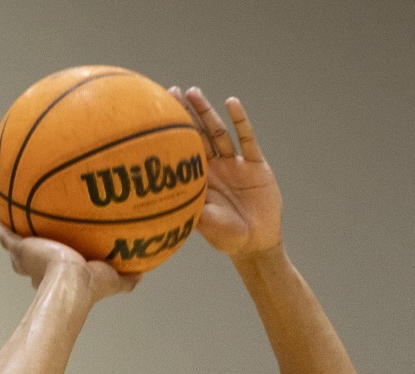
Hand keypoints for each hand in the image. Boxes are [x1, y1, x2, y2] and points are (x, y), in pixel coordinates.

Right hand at [0, 220, 136, 300]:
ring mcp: (29, 259)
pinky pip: (6, 236)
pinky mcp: (21, 249)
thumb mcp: (113, 280)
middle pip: (33, 263)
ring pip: (19, 249)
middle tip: (36, 246)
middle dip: (34, 256)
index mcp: (60, 276)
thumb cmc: (90, 286)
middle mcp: (41, 270)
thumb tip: (143, 274)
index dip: (57, 267)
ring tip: (10, 227)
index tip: (60, 260)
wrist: (70, 282)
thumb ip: (127, 279)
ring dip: (15, 241)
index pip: (56, 271)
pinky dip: (0, 230)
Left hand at [170, 87, 282, 260]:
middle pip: (198, 134)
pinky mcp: (256, 164)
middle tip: (171, 91)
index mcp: (200, 178)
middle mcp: (216, 166)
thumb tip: (168, 203)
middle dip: (185, 114)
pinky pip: (247, 139)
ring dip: (207, 112)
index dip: (172, 131)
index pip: (183, 149)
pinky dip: (240, 121)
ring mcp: (235, 163)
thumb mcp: (205, 224)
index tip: (157, 111)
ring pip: (219, 132)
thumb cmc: (226, 236)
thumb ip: (191, 210)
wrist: (257, 242)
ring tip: (194, 92)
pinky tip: (231, 103)